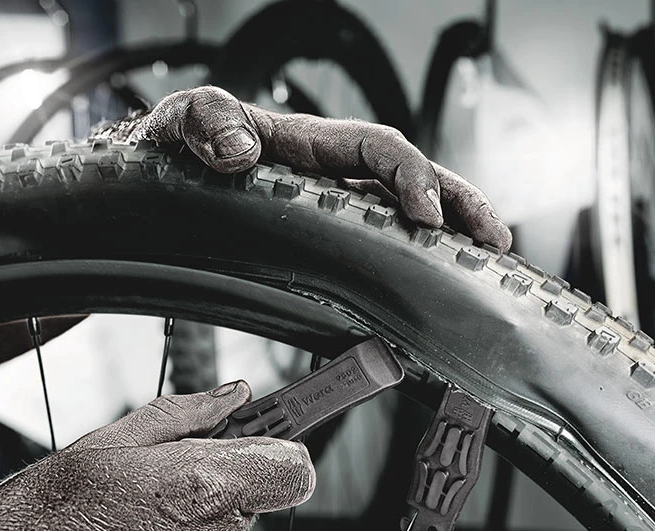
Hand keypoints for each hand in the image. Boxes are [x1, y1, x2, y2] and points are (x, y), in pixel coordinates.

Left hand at [99, 85, 512, 250]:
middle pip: (415, 179)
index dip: (411, 177)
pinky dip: (415, 264)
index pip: (381, 149)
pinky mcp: (328, 243)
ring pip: (407, 215)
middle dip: (461, 204)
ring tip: (486, 264)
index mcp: (313, 144)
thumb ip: (208, 122)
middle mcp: (335, 175)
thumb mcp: (183, 118)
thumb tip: (242, 153)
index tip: (426, 216)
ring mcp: (336, 210)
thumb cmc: (175, 146)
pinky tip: (435, 288)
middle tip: (492, 240)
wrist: (161, 178)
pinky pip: (381, 247)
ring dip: (452, 235)